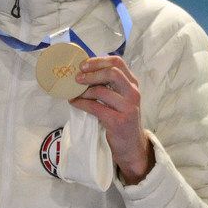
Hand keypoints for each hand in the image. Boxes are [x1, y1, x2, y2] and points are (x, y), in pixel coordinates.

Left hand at [70, 55, 153, 184]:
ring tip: (74, 93)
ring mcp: (128, 108)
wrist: (132, 146)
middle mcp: (133, 93)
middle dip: (91, 73)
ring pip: (101, 91)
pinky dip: (81, 103)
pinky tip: (74, 102)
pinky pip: (95, 107)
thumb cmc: (122, 119)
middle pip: (112, 72)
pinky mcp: (118, 121)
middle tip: (77, 78)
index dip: (98, 61)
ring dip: (83, 91)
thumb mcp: (121, 99)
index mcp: (132, 84)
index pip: (118, 62)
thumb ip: (109, 85)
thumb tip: (84, 71)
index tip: (83, 64)